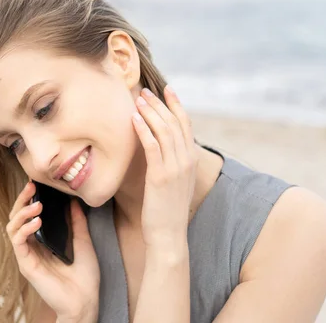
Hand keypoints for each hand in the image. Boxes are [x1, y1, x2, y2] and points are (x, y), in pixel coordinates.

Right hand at [7, 182, 99, 321]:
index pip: (29, 214)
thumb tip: (73, 201)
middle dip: (22, 200)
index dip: (30, 198)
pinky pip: (18, 242)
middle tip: (31, 186)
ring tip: (37, 204)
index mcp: (43, 240)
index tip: (36, 183)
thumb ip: (76, 221)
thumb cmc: (85, 276)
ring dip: (22, 213)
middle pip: (16, 217)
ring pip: (12, 227)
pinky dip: (24, 229)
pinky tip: (36, 221)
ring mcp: (27, 255)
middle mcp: (32, 246)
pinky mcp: (26, 264)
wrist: (85, 300)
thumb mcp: (83, 241)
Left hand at [132, 86, 197, 248]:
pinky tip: (134, 119)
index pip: (186, 124)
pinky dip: (144, 129)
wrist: (169, 235)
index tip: (167, 89)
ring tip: (138, 100)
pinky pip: (152, 146)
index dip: (176, 105)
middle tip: (146, 91)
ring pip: (164, 130)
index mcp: (191, 160)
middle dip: (160, 104)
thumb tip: (163, 147)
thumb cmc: (167, 210)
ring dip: (151, 112)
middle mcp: (187, 161)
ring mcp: (175, 168)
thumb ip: (173, 162)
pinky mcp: (160, 176)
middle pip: (175, 123)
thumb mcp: (176, 182)